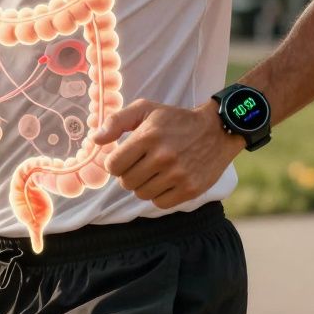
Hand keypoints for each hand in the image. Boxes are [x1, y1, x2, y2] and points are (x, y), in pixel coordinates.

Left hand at [89, 99, 245, 209]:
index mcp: (148, 136)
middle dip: (129, 174)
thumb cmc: (176, 120)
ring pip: (141, 194)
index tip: (125, 158)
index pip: (113, 166)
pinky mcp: (190, 189)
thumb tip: (95, 140)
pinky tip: (166, 180)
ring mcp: (178, 175)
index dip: (115, 163)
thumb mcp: (146, 110)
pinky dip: (159, 195)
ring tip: (155, 171)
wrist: (217, 130)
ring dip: (143, 185)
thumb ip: (117, 122)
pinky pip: (159, 203)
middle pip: (126, 182)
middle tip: (141, 163)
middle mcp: (163, 157)